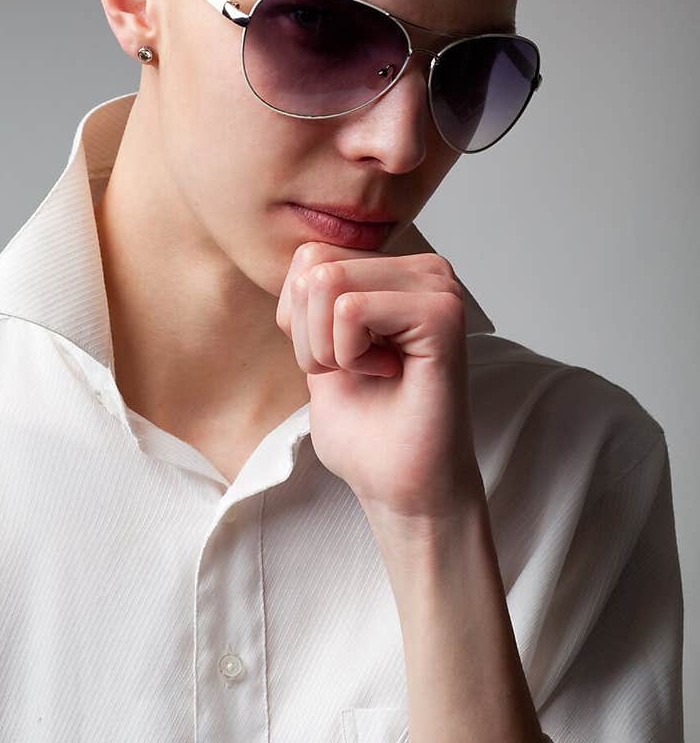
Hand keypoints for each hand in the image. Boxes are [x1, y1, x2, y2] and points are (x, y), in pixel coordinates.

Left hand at [275, 240, 485, 522]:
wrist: (401, 486)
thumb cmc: (366, 431)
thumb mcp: (317, 352)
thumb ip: (308, 301)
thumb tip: (299, 264)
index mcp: (395, 272)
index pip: (307, 256)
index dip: (299, 321)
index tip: (340, 361)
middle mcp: (422, 268)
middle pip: (312, 266)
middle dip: (310, 336)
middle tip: (356, 372)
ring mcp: (437, 285)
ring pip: (325, 284)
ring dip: (329, 348)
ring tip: (374, 373)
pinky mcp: (442, 312)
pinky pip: (349, 310)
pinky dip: (350, 354)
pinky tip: (388, 375)